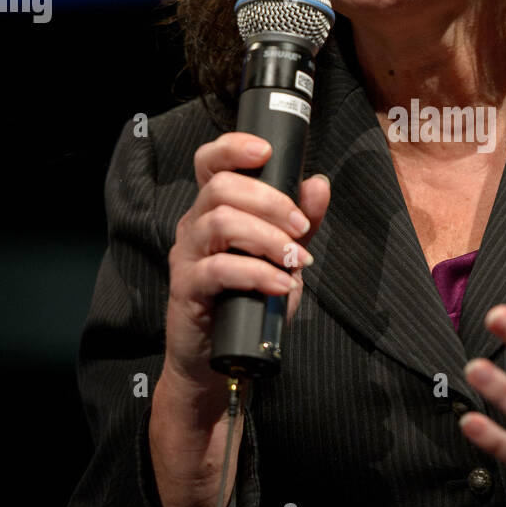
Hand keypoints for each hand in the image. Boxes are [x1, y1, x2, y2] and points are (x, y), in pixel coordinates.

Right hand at [162, 132, 330, 409]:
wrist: (219, 359)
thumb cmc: (248, 301)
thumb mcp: (281, 256)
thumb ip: (300, 221)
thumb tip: (318, 184)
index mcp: (214, 209)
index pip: (210, 163)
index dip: (232, 147)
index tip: (265, 150)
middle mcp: (194, 225)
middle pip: (221, 188)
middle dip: (270, 201)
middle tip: (301, 226)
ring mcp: (187, 256)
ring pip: (219, 222)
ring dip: (267, 237)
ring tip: (296, 260)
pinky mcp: (186, 288)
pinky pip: (219, 268)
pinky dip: (257, 273)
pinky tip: (281, 285)